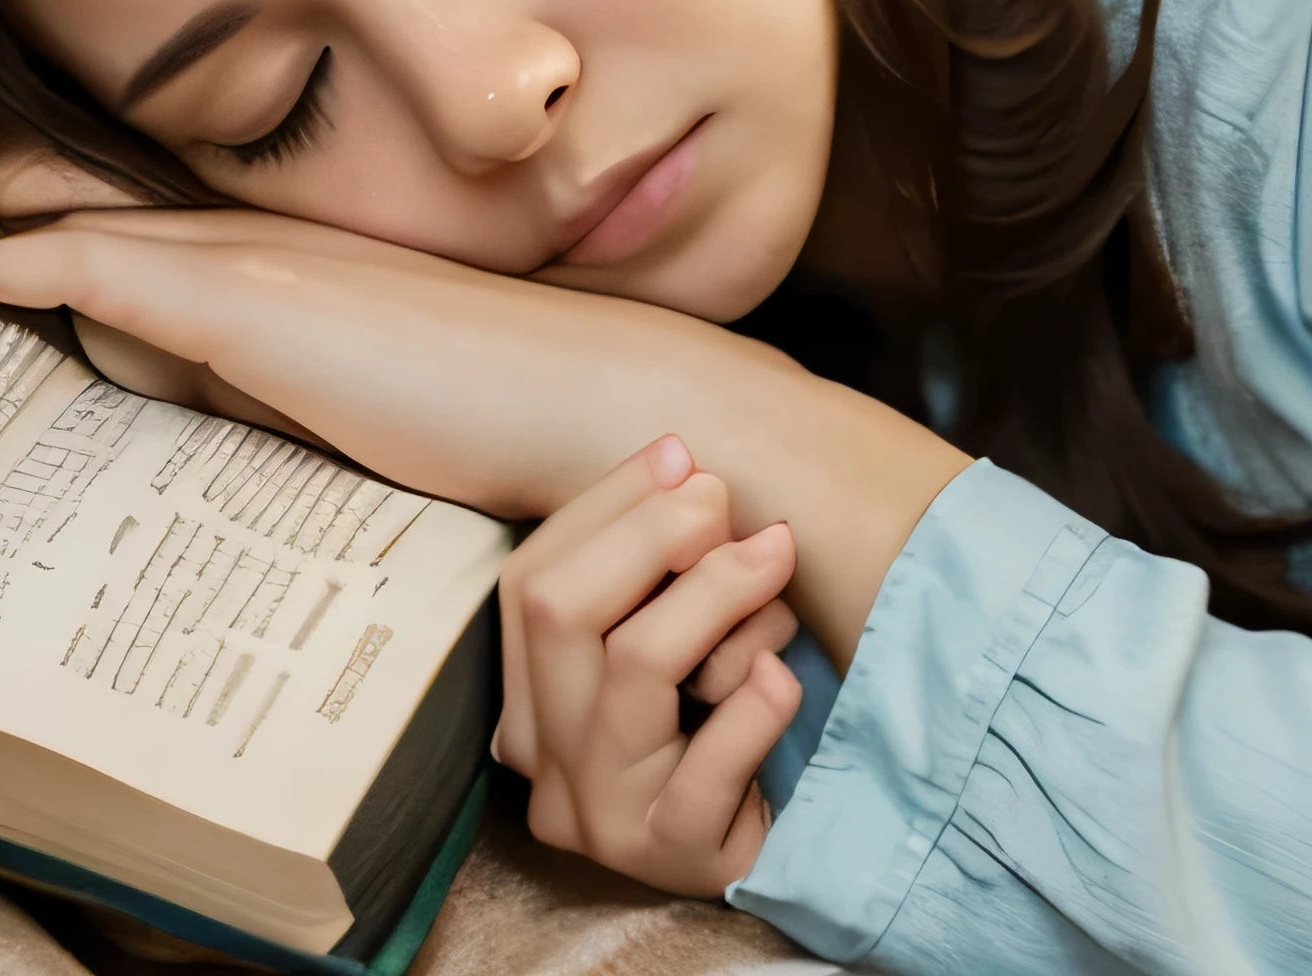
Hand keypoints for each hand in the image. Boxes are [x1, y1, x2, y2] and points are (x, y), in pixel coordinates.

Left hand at [0, 120, 974, 663]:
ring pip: (96, 218)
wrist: (599, 405)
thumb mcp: (368, 393)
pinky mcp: (263, 309)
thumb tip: (197, 384)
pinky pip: (119, 271)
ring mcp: (266, 265)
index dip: (66, 196)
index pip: (155, 214)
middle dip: (11, 177)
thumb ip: (285, 381)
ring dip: (4, 204)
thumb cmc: (507, 414)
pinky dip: (42, 262)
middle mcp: (273, 240)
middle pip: (105, 194)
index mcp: (301, 256)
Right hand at [497, 437, 803, 895]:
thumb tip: (682, 465)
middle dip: (651, 535)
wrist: (781, 849)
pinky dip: (756, 704)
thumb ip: (665, 557)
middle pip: (558, 610)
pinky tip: (783, 677)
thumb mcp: (683, 627)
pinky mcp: (666, 856)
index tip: (681, 455)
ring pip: (635, 666)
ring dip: (717, 596)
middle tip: (727, 506)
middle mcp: (543, 758)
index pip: (529, 579)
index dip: (604, 506)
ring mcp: (597, 815)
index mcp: (529, 696)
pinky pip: (707, 764)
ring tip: (777, 567)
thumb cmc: (727, 722)